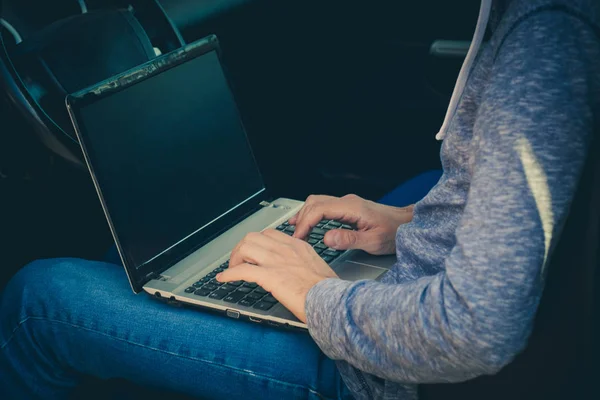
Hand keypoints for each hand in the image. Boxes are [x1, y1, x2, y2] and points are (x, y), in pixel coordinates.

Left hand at [216, 229, 337, 322]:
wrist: (333, 300)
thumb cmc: (328, 290)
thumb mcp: (317, 268)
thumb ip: (303, 265)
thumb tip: (295, 272)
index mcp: (298, 246)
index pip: (270, 234)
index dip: (257, 243)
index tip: (252, 252)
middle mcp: (286, 250)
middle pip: (254, 237)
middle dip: (242, 248)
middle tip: (239, 260)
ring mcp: (277, 261)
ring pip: (245, 248)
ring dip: (234, 258)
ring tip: (231, 269)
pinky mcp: (270, 276)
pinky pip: (242, 270)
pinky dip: (229, 274)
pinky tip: (223, 278)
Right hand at [290, 194, 413, 254]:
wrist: (409, 225)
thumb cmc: (395, 232)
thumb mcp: (373, 241)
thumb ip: (349, 240)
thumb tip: (326, 238)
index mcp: (352, 207)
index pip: (319, 210)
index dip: (305, 224)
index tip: (298, 238)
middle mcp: (348, 202)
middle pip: (315, 203)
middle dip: (301, 219)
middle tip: (295, 238)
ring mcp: (348, 203)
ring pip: (318, 202)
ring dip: (305, 215)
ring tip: (295, 230)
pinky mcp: (349, 208)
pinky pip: (324, 206)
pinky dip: (312, 214)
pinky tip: (306, 222)